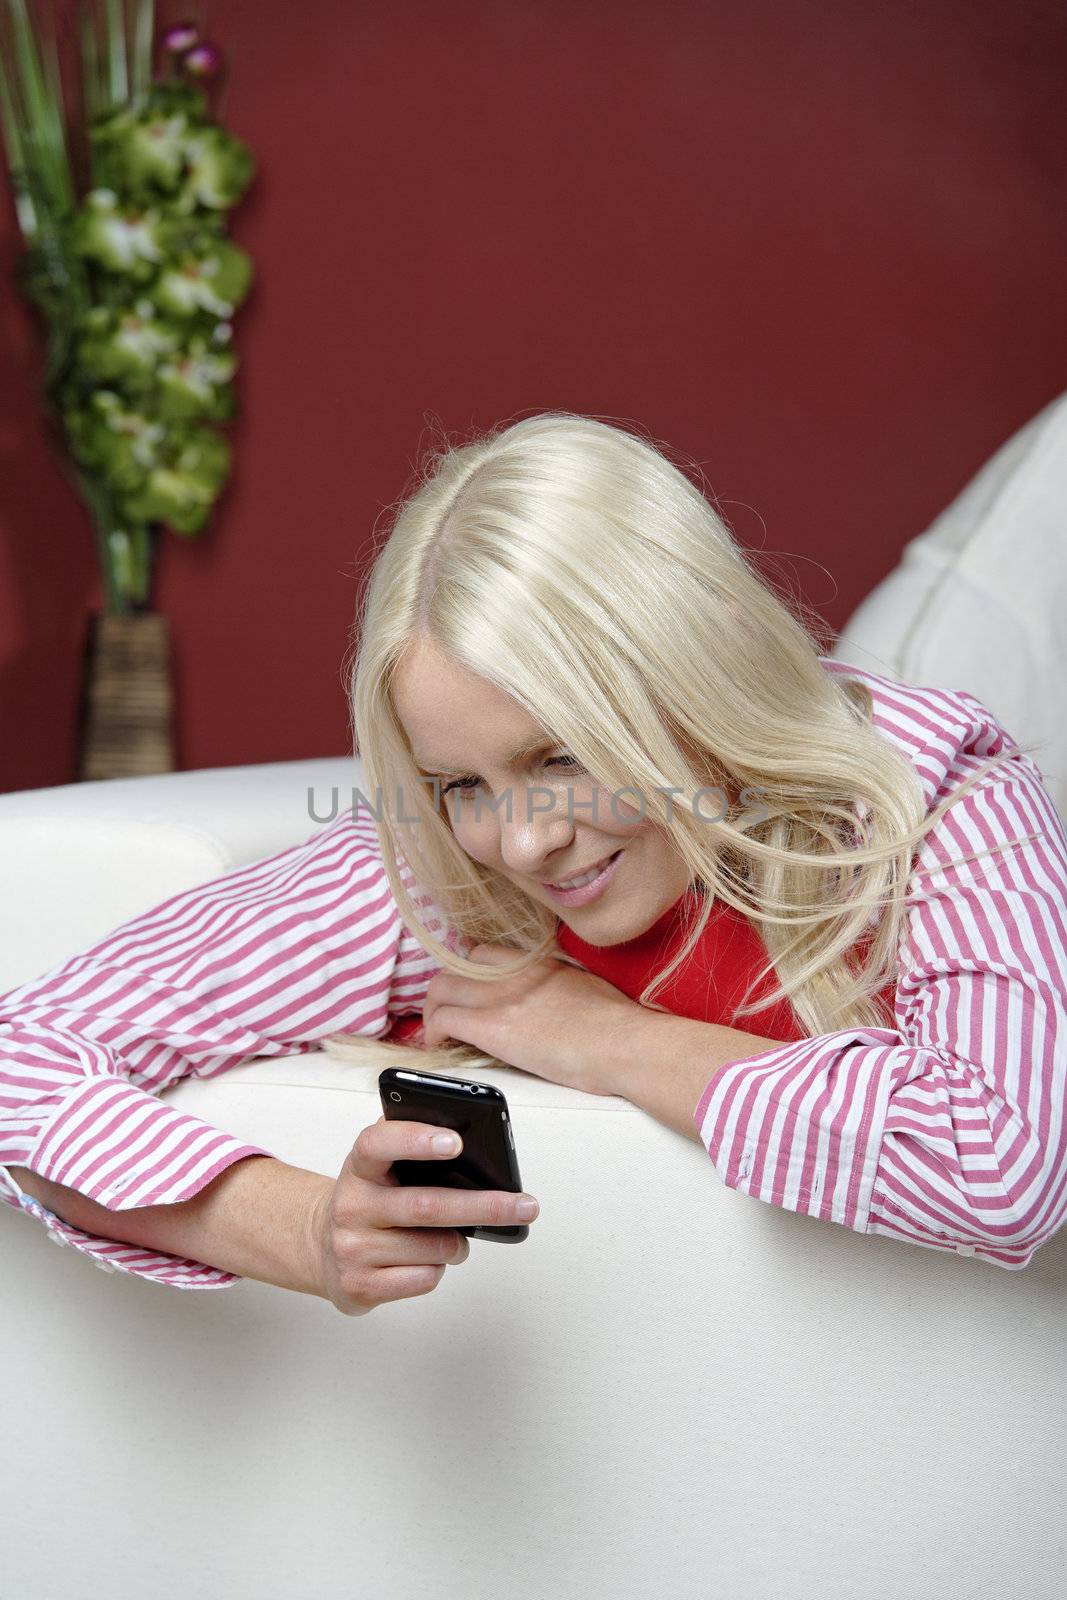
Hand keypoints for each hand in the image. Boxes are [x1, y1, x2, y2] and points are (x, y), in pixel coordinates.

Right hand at [311, 1117, 539, 1316]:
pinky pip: (423, 1279)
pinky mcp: (359, 1286)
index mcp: (359, 1166)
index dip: (416, 1140)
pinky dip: (439, 1269)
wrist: (323, 1247)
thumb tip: (465, 1126)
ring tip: (456, 1239)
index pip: (378, 1144)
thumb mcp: (379, 1164)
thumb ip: (411, 1140)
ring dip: (458, 1245)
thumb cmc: (371, 1197)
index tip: (457, 1142)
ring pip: (433, 1248)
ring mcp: (352, 1248)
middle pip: (425, 1206)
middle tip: (524, 1204)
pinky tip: (426, 1260)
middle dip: (483, 1206)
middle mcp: (351, 1205)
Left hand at [421, 941, 646, 1095]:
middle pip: (455, 968)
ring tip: (437, 1031)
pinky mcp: (494, 1028)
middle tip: (443, 1013)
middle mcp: (513, 972)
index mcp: (536, 961)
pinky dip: (434, 1032)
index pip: (483, 953)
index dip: (467, 973)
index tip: (466, 991)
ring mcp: (501, 997)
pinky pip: (444, 1020)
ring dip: (433, 1011)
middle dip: (442, 992)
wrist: (623, 1043)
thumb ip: (557, 982)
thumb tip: (551, 995)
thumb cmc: (617, 1024)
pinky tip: (439, 1044)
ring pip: (440, 990)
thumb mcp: (585, 984)